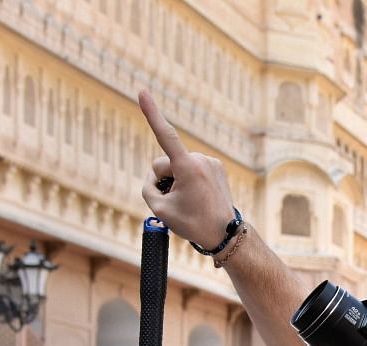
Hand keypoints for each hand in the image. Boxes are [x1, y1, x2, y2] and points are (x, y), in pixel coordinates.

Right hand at [138, 90, 237, 248]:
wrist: (225, 234)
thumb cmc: (193, 223)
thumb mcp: (160, 210)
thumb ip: (149, 188)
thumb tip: (156, 176)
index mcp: (187, 167)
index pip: (165, 134)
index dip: (151, 113)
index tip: (142, 91)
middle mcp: (200, 159)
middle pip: (164, 163)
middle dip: (162, 179)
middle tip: (174, 202)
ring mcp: (211, 162)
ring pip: (178, 165)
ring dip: (176, 181)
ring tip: (189, 201)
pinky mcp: (217, 166)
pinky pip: (192, 168)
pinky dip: (188, 179)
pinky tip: (197, 196)